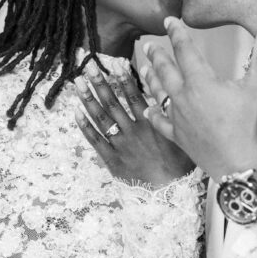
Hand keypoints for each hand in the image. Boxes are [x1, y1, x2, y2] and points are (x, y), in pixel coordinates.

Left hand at [74, 59, 193, 186]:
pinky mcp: (112, 160)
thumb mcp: (180, 136)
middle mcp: (133, 131)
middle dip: (100, 83)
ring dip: (89, 100)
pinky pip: (95, 141)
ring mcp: (120, 145)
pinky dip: (85, 127)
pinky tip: (76, 113)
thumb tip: (165, 96)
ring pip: (101, 119)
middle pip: (113, 103)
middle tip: (89, 67)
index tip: (115, 63)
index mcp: (150, 124)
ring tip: (78, 84)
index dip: (123, 79)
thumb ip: (170, 117)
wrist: (169, 194)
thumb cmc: (179, 166)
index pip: (134, 95)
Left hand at [141, 17, 256, 179]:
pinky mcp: (179, 138)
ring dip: (151, 80)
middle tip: (148, 45)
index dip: (177, 34)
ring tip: (144, 69)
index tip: (168, 21)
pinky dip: (154, 115)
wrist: (242, 166)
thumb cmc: (252, 126)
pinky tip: (147, 111)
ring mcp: (179, 119)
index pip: (185, 51)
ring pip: (159, 95)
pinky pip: (161, 123)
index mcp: (201, 83)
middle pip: (166, 72)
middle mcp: (184, 98)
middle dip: (157, 56)